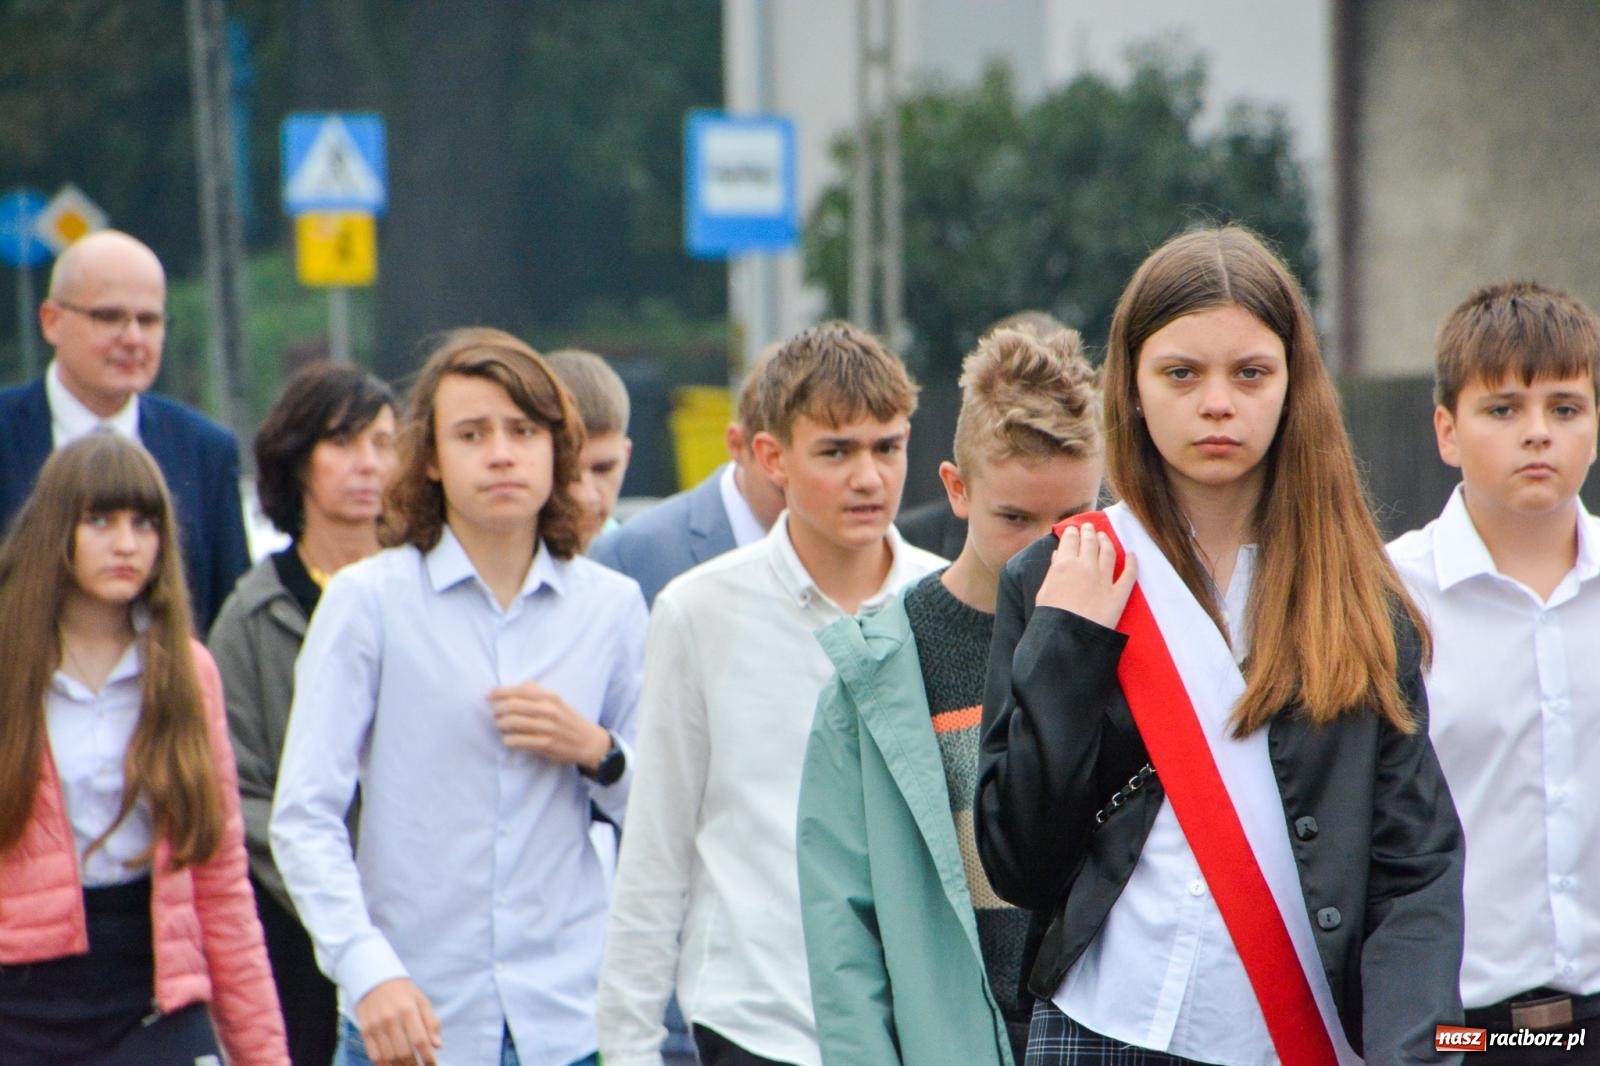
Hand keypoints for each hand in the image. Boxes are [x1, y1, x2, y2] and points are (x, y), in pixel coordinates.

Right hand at [355, 977, 440, 1065]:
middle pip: (403, 1052)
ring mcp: (376, 1026)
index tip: (432, 1065)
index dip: (427, 1057)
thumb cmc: (403, 991)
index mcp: (408, 1010)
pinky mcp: (365, 1031)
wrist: (373, 977)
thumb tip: (438, 1046)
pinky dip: (383, 1065)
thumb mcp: (421, 1000)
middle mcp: (391, 1019)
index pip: (420, 1040)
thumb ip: (431, 1022)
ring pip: (388, 1057)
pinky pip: (374, 1055)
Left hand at [489, 682, 610, 770]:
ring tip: (500, 725)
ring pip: (513, 723)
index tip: (488, 695)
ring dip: (501, 724)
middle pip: (513, 706)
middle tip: (495, 713)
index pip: (520, 690)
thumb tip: (520, 684)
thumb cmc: (569, 720)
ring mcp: (548, 728)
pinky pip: (518, 741)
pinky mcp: (546, 744)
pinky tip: (508, 739)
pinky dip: (508, 740)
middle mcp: (549, 711)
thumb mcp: (558, 701)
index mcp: (551, 697)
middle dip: (498, 709)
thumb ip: (539, 692)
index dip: (500, 692)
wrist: (589, 742)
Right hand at [1035, 525, 1137, 628]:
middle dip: (1089, 531)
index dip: (1072, 532)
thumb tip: (1058, 555)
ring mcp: (1104, 580)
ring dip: (1106, 540)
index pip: (1070, 540)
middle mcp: (1085, 567)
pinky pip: (1129, 574)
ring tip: (1104, 536)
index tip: (1073, 529)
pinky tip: (1132, 555)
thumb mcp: (1044, 591)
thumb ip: (1053, 570)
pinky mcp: (1118, 594)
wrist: (1067, 638)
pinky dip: (1132, 563)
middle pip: (1090, 542)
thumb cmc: (1051, 617)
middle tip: (1089, 527)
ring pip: (1108, 552)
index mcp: (1064, 565)